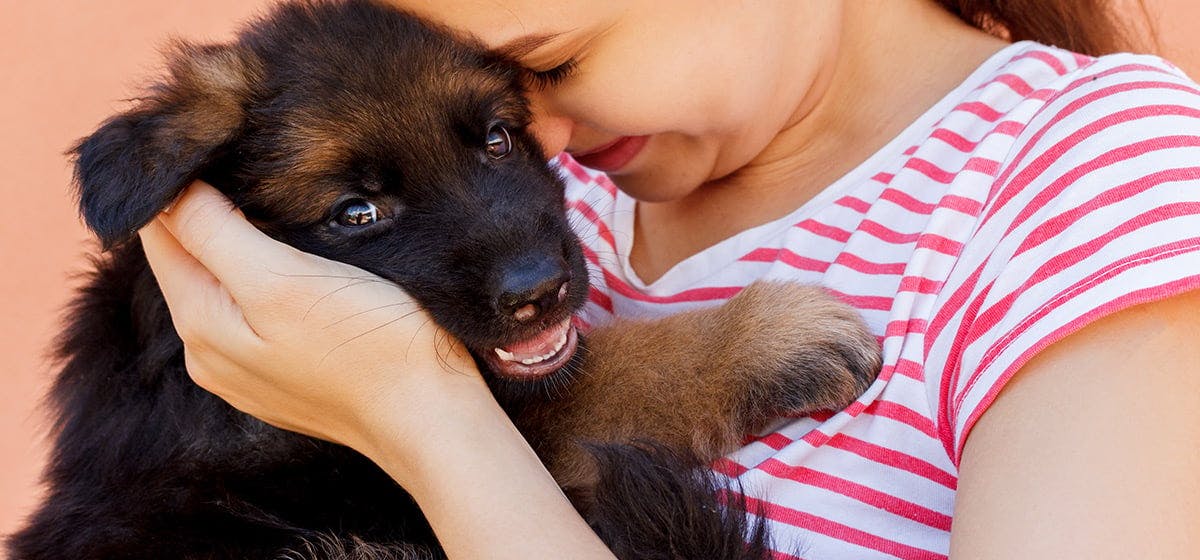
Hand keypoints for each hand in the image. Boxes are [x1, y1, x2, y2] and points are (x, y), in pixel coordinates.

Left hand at [138, 181, 486, 477]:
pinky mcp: (285, 379)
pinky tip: (296, 263)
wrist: (429, 415)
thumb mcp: (283, 280)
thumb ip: (214, 235)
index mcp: (201, 323)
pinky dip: (262, 280)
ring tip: (270, 200)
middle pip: (188, 260)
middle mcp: (210, 354)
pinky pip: (253, 315)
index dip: (178, 185)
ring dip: (235, 244)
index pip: (160, 233)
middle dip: (204, 212)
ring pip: (222, 286)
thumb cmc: (367, 345)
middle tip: (241, 159)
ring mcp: (247, 372)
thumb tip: (165, 189)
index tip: (215, 146)